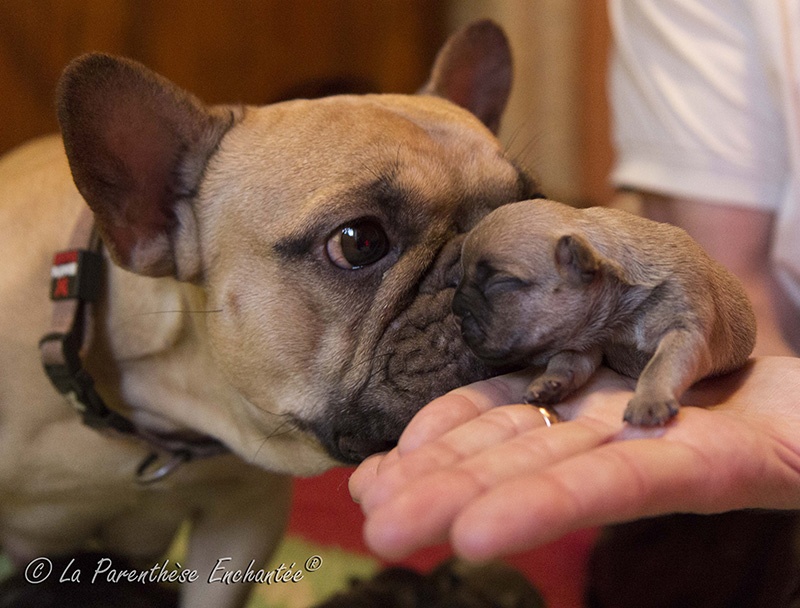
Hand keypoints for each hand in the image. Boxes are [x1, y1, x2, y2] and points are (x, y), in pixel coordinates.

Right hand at [350, 357, 799, 560]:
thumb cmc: (723, 383)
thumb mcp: (618, 362)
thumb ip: (554, 370)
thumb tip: (488, 384)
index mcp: (582, 407)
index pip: (494, 421)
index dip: (433, 444)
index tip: (374, 475)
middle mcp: (602, 436)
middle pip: (506, 457)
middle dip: (431, 484)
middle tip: (365, 521)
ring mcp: (647, 454)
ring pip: (544, 476)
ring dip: (467, 501)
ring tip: (390, 530)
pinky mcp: (703, 468)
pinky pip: (616, 482)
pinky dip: (547, 503)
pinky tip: (478, 530)